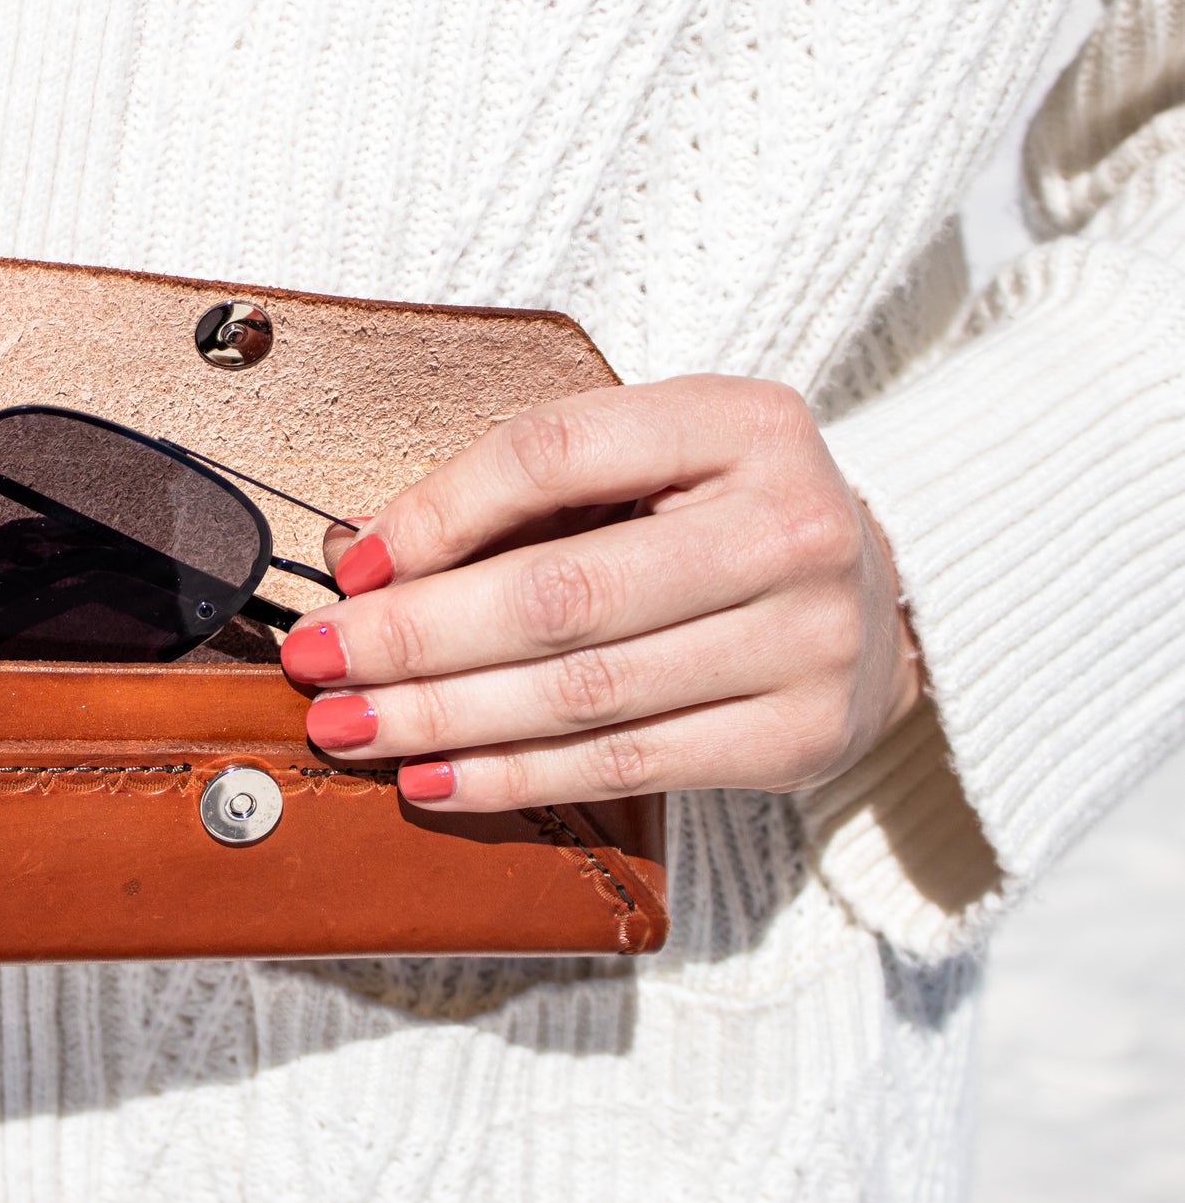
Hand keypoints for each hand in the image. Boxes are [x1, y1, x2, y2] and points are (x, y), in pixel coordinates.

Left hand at [279, 375, 922, 809]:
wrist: (882, 602)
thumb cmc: (724, 521)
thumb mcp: (650, 463)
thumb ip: (527, 497)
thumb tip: (367, 564)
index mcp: (742, 424)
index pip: (557, 454)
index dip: (438, 512)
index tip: (351, 568)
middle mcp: (789, 526)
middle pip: (562, 595)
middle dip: (416, 638)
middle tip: (319, 663)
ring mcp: (807, 639)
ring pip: (583, 693)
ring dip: (442, 719)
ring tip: (351, 728)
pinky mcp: (799, 737)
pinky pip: (625, 765)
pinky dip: (514, 778)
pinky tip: (435, 779)